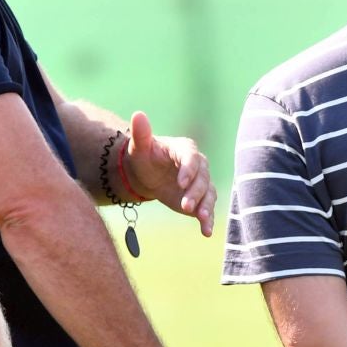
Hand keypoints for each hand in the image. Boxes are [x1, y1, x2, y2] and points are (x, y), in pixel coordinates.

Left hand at [123, 111, 216, 236]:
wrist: (147, 175)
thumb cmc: (144, 157)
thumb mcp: (139, 147)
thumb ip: (141, 133)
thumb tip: (138, 115)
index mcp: (185, 150)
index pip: (192, 159)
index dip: (189, 170)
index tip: (181, 183)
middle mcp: (198, 166)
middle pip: (203, 178)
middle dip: (196, 193)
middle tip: (185, 206)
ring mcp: (200, 183)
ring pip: (208, 194)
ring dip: (207, 206)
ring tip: (202, 219)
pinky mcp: (199, 199)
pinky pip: (207, 209)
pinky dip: (208, 220)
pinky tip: (206, 232)